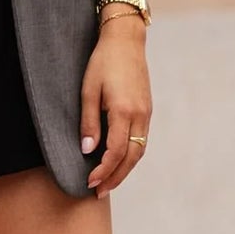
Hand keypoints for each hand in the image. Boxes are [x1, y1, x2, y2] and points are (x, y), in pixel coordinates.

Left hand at [81, 15, 150, 197]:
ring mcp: (146, 113)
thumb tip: (87, 150)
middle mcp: (140, 115)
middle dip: (115, 177)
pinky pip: (142, 140)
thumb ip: (89, 122)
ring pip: (140, 151)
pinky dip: (131, 156)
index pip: (115, 151)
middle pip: (131, 157)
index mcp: (124, 110)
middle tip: (99, 192)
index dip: (103, 170)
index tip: (89, 183)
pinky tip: (120, 162)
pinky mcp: (147, 109)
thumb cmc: (102, 62)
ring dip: (125, 170)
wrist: (126, 40)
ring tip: (108, 183)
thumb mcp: (88, 90)